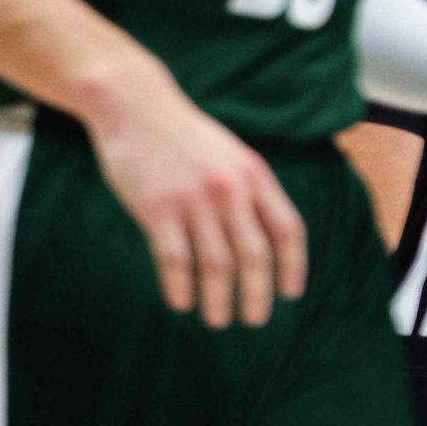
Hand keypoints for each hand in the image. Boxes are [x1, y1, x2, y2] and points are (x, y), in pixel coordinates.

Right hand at [82, 69, 306, 328]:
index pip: (287, 230)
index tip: (290, 294)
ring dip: (219, 300)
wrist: (133, 104)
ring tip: (218, 321)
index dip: (293, 267)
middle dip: (257, 296)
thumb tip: (263, 238)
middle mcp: (229, 189)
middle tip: (254, 320)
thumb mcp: (228, 153)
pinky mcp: (157, 208)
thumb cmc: (180, 134)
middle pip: (255, 256)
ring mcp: (193, 199)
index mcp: (253, 175)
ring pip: (216, 265)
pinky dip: (180, 287)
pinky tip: (181, 303)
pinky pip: (175, 260)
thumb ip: (247, 189)